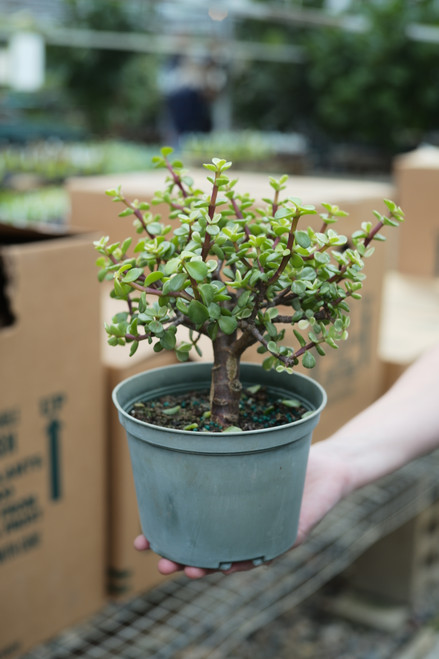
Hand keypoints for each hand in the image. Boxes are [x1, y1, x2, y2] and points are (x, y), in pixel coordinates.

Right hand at [134, 441, 350, 578]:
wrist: (329, 462)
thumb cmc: (284, 455)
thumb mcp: (247, 447)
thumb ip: (220, 448)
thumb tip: (181, 428)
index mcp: (227, 509)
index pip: (193, 529)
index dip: (166, 536)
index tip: (140, 540)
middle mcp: (243, 527)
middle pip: (206, 551)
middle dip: (180, 559)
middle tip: (158, 561)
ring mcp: (265, 534)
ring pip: (231, 558)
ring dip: (207, 567)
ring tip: (187, 570)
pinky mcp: (290, 534)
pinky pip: (267, 551)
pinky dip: (248, 559)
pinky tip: (229, 565)